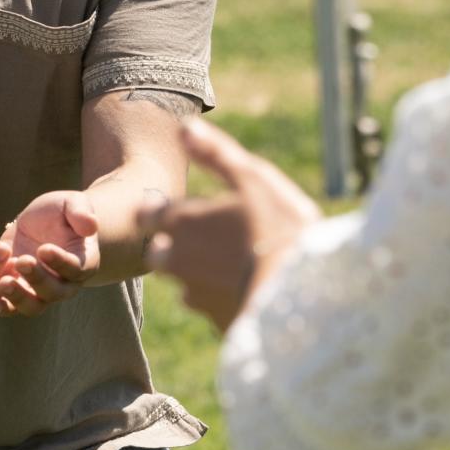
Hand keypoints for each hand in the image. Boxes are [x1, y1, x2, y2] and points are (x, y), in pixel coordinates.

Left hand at [0, 190, 100, 317]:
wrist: (41, 224)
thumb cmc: (61, 213)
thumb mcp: (71, 203)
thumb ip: (80, 212)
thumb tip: (91, 226)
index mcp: (84, 262)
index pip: (75, 267)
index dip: (60, 261)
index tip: (44, 249)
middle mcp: (66, 284)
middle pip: (54, 291)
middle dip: (38, 279)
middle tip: (22, 261)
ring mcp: (42, 293)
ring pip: (34, 305)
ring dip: (19, 298)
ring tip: (4, 284)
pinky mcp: (20, 293)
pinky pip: (12, 307)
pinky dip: (3, 307)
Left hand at [140, 121, 321, 332]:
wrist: (304, 298)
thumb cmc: (278, 229)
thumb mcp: (252, 178)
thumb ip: (215, 154)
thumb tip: (185, 127)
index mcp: (181, 221)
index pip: (145, 214)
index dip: (158, 210)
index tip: (177, 207)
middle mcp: (175, 259)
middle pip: (159, 251)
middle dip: (174, 244)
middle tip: (210, 236)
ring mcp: (193, 294)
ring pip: (183, 280)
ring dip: (198, 271)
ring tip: (234, 262)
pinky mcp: (213, 321)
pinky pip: (208, 305)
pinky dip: (220, 295)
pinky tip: (246, 287)